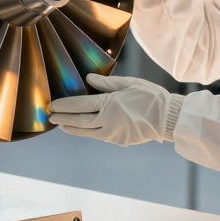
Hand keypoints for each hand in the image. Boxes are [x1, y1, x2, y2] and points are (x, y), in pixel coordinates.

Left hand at [48, 73, 183, 146]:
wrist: (168, 119)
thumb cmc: (150, 97)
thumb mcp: (129, 84)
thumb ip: (107, 83)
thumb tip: (88, 79)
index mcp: (110, 104)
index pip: (80, 105)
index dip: (64, 105)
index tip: (52, 105)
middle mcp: (108, 121)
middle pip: (80, 121)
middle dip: (63, 118)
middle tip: (51, 118)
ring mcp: (113, 133)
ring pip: (87, 132)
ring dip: (72, 128)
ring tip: (61, 126)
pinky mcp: (119, 141)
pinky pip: (99, 136)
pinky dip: (88, 132)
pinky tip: (83, 129)